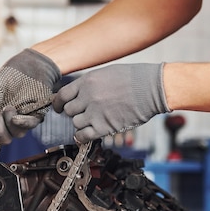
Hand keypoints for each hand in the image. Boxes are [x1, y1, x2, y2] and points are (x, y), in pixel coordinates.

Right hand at [0, 49, 60, 144]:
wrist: (31, 63)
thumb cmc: (12, 73)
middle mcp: (11, 121)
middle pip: (4, 139)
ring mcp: (25, 118)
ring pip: (16, 134)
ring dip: (8, 124)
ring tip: (8, 107)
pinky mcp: (38, 114)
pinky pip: (30, 125)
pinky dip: (21, 123)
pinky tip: (15, 115)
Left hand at [52, 63, 170, 142]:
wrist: (151, 88)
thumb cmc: (134, 78)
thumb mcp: (106, 73)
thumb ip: (90, 83)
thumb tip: (79, 93)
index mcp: (87, 82)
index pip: (62, 95)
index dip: (58, 103)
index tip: (58, 108)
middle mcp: (88, 97)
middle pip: (69, 111)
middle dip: (74, 113)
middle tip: (82, 113)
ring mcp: (95, 113)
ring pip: (76, 123)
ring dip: (81, 123)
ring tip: (91, 121)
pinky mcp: (105, 127)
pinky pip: (84, 136)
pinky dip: (81, 137)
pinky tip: (85, 135)